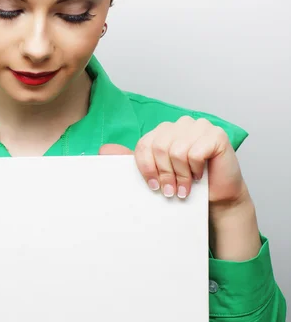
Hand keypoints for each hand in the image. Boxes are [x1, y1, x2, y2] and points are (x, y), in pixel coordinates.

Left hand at [99, 115, 248, 207]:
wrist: (218, 197)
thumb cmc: (189, 184)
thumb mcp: (157, 173)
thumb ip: (133, 160)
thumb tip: (104, 150)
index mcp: (165, 130)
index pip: (145, 145)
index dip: (147, 168)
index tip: (155, 186)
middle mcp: (181, 124)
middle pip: (159, 147)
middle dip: (165, 174)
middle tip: (173, 190)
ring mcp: (200, 126)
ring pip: (176, 151)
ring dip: (181, 175)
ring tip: (187, 185)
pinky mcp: (216, 134)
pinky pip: (195, 152)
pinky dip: (196, 169)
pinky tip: (202, 174)